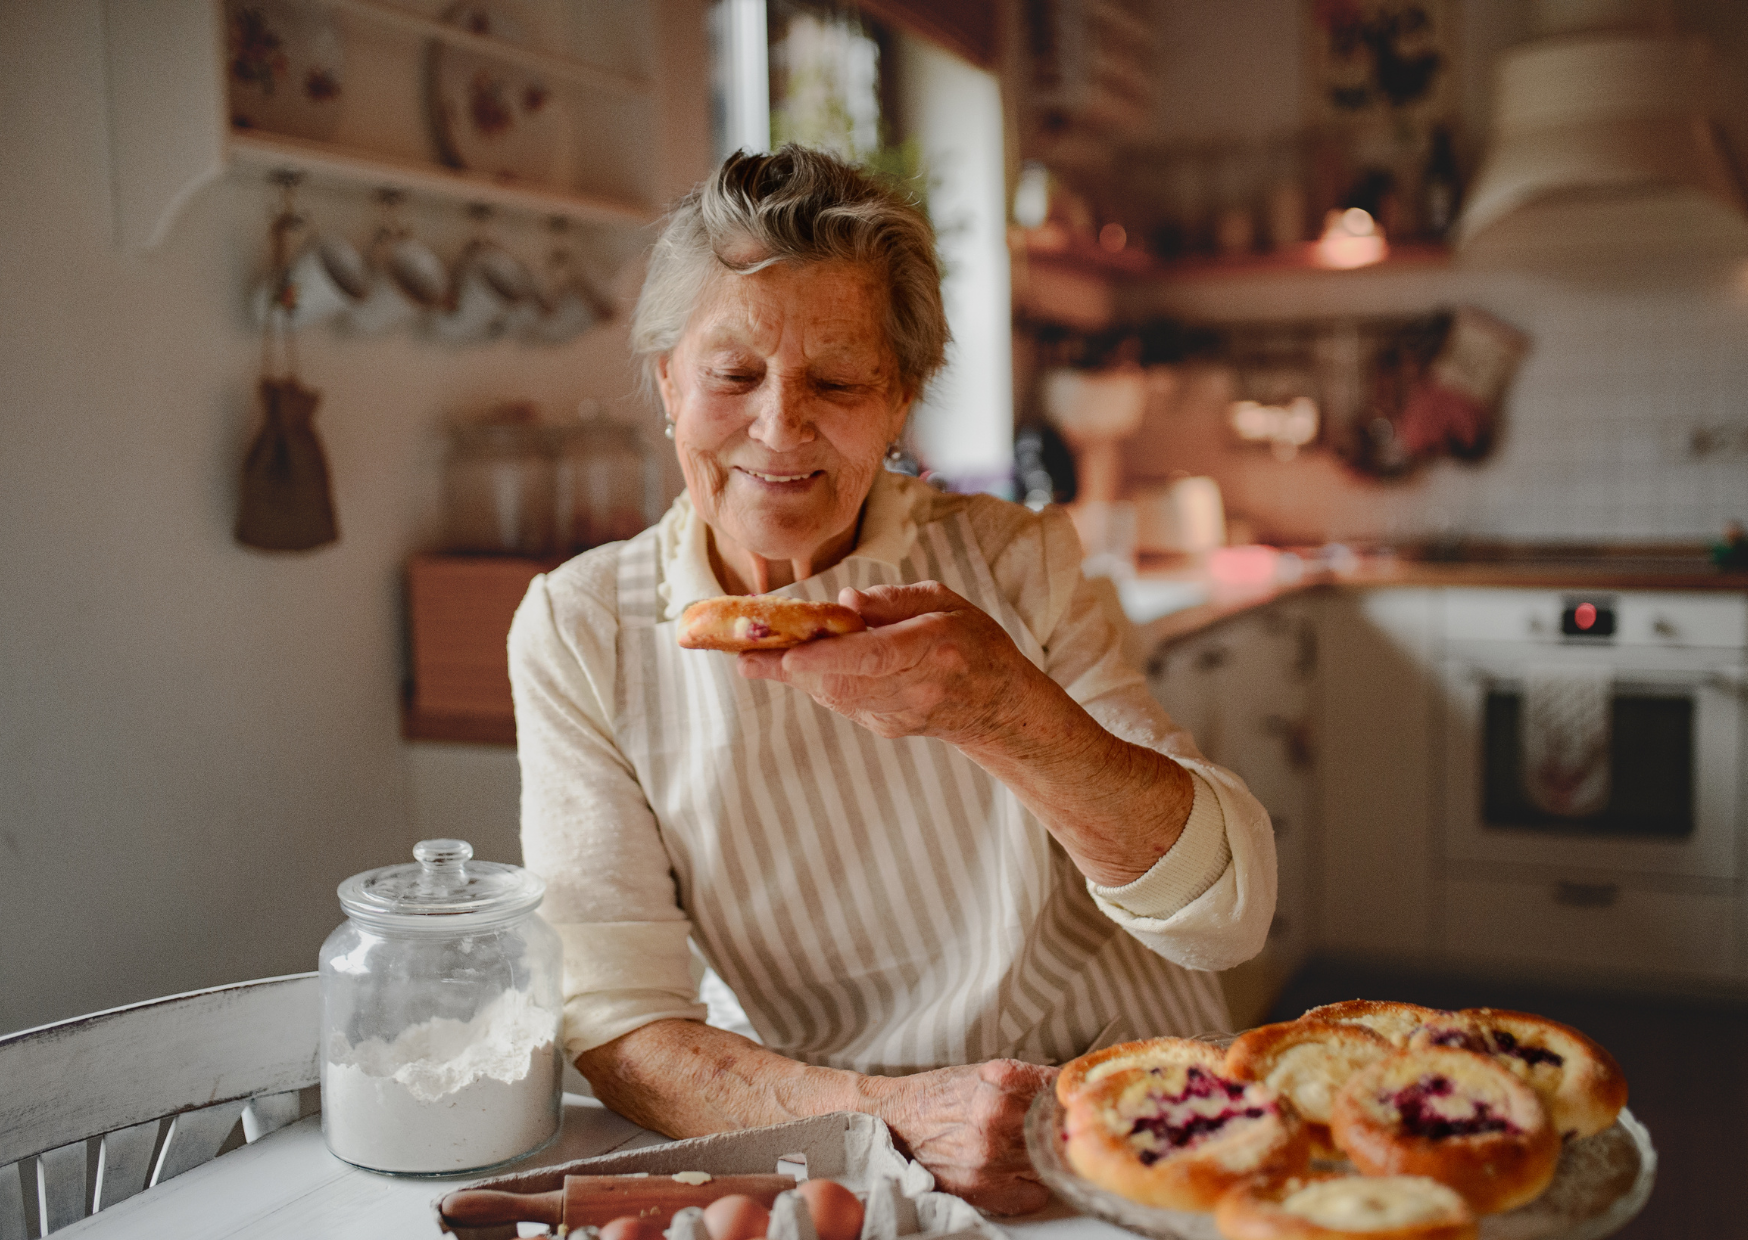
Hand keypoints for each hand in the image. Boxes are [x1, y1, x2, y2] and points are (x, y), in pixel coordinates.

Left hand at [736, 582, 1038, 745]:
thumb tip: (846, 604)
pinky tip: (790, 667)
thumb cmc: (972, 642)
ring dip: (792, 678)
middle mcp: (917, 688)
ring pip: (836, 697)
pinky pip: (842, 703)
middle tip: (742, 654)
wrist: (998, 707)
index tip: (786, 655)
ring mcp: (901, 715)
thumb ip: (896, 601)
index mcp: (935, 648)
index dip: (828, 657)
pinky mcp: (887, 729)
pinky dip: (814, 684)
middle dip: (789, 669)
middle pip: (843, 683)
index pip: (875, 657)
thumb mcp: (946, 603)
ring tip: (750, 658)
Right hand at [872, 1059, 1057, 1214]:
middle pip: (1061, 1129)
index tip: (1080, 1102)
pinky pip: (1036, 1194)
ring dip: (1049, 1158)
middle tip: (1065, 1129)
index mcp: (1000, 1079)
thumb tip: (1072, 1090)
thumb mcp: (985, 1073)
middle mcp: (997, 1115)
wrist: (894, 1122)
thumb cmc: (940, 1096)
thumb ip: (1029, 1082)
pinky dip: (1032, 1186)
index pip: (1062, 1091)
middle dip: (1065, 1130)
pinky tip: (1016, 1171)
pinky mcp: (983, 1187)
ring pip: (1053, 1163)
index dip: (1073, 1098)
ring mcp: (990, 1155)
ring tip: (1033, 1149)